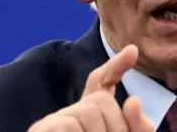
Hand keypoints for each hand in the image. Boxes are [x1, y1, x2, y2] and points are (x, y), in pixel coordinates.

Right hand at [28, 45, 155, 131]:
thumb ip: (135, 130)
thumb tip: (133, 99)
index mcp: (89, 122)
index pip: (101, 87)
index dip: (115, 68)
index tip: (132, 51)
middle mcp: (69, 118)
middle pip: (102, 102)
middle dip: (116, 127)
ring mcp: (52, 124)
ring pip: (91, 110)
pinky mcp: (41, 131)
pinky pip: (69, 124)